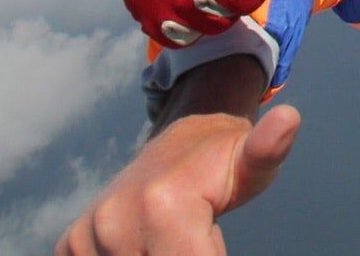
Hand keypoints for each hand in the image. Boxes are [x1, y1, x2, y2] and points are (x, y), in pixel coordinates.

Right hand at [57, 58, 296, 255]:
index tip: (212, 237)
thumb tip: (289, 118)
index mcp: (163, 208)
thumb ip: (268, 151)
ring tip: (175, 238)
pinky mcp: (70, 245)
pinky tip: (148, 242)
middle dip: (186, 255)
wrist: (179, 139)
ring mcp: (87, 236)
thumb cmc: (225, 160)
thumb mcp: (252, 162)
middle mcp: (115, 223)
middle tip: (196, 233)